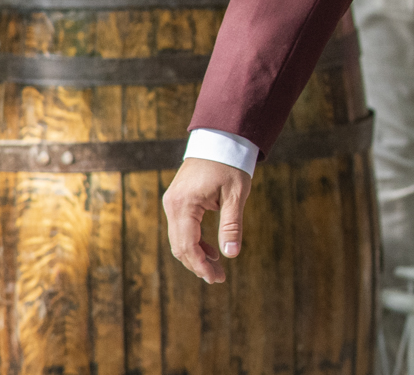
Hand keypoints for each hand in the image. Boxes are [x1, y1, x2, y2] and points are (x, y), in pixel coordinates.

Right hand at [163, 157, 251, 283]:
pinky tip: (211, 250)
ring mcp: (172, 202)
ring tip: (216, 268)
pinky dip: (194, 241)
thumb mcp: (236, 195)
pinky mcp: (177, 200)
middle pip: (180, 246)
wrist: (221, 139)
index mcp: (184, 205)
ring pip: (179, 239)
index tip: (216, 279)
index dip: (201, 266)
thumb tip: (231, 254)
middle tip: (218, 278)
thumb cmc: (231, 164)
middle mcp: (172, 205)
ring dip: (196, 255)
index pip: (187, 246)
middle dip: (198, 264)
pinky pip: (182, 228)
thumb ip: (232, 225)